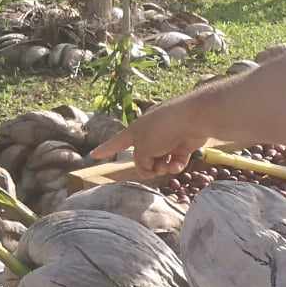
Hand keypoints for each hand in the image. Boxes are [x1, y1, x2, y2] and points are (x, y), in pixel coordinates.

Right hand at [88, 97, 210, 177]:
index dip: (104, 150)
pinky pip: (175, 159)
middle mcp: (149, 133)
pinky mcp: (183, 142)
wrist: (192, 118)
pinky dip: (176, 164)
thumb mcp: (143, 149)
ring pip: (160, 160)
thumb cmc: (162, 129)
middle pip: (142, 157)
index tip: (93, 155)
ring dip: (163, 167)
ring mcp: (167, 137)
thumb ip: (140, 163)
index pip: (115, 143)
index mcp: (134, 131)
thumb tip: (150, 168)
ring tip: (168, 166)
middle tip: (154, 168)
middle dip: (148, 166)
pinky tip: (178, 165)